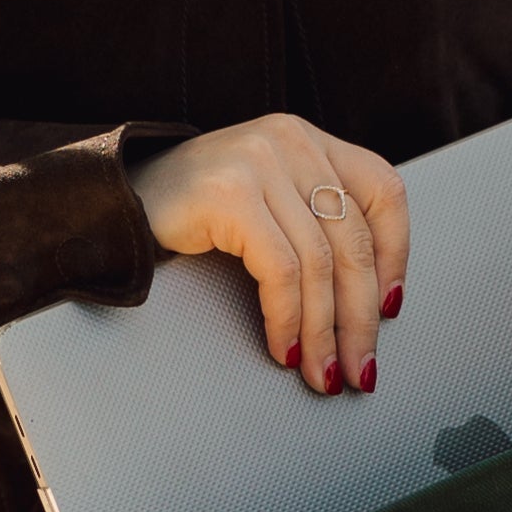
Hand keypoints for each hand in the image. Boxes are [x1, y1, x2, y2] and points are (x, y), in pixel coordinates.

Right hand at [134, 112, 408, 390]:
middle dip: (362, 316)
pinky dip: (288, 319)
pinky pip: (281, 271)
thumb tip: (371, 302)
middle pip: (354, 239)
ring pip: (320, 263)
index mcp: (309, 139)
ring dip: (325, 331)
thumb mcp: (268, 203)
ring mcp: (260, 162)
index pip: (383, 192)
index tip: (391, 309)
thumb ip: (314, 224)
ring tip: (323, 371)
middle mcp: (291, 140)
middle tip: (360, 368)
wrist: (115, 204)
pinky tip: (284, 348)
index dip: (396, 255)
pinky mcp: (231, 194)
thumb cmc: (194, 212)